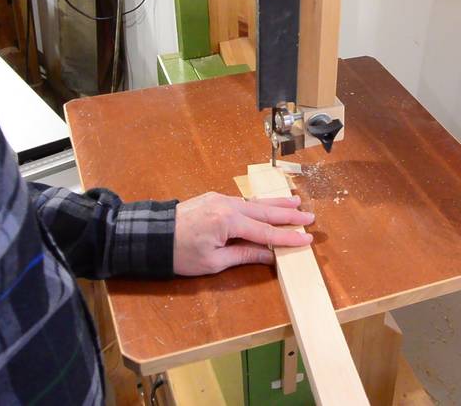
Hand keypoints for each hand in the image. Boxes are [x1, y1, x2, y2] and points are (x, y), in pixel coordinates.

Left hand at [173, 192, 314, 275]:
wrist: (151, 236)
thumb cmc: (179, 253)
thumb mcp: (214, 262)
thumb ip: (245, 254)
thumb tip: (269, 255)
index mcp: (229, 222)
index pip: (266, 232)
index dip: (287, 238)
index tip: (307, 239)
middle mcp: (228, 205)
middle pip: (265, 212)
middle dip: (289, 216)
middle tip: (309, 216)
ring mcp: (220, 199)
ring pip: (255, 203)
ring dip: (276, 205)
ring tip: (295, 203)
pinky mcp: (213, 198)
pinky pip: (243, 201)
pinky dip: (259, 204)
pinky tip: (268, 205)